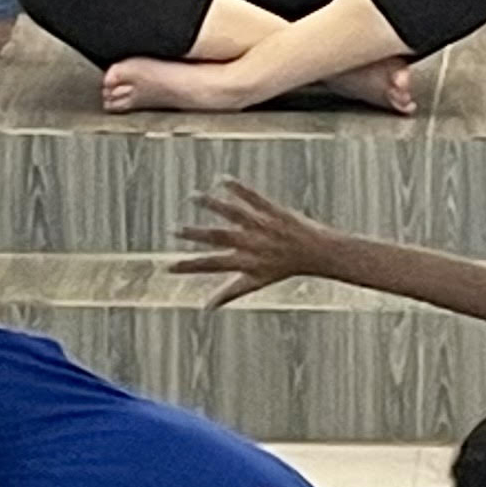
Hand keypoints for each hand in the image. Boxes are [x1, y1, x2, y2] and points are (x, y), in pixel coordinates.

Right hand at [173, 180, 341, 307]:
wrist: (318, 253)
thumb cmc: (282, 268)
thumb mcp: (255, 282)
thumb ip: (229, 293)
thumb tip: (207, 308)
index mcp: (245, 262)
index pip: (212, 265)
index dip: (189, 267)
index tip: (167, 268)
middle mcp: (251, 244)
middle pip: (218, 238)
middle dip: (195, 235)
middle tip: (173, 230)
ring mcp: (262, 226)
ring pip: (234, 214)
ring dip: (212, 205)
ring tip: (192, 196)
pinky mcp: (273, 211)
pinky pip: (254, 198)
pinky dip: (238, 189)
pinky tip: (222, 179)